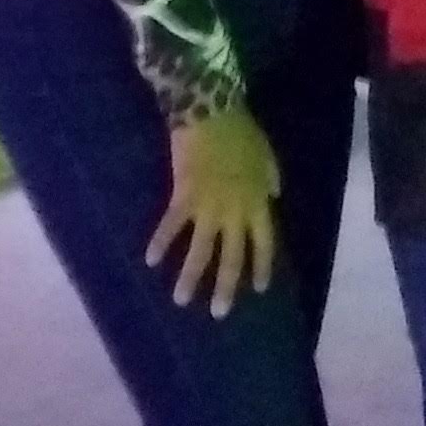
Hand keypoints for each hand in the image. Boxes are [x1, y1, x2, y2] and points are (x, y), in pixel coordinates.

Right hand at [148, 105, 281, 317]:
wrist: (213, 112)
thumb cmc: (241, 131)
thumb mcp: (266, 155)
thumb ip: (270, 177)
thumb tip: (274, 194)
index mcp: (258, 203)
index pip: (264, 244)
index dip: (261, 267)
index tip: (259, 289)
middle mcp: (235, 212)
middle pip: (232, 257)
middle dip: (225, 287)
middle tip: (219, 314)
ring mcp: (209, 207)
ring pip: (200, 250)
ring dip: (190, 277)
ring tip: (180, 300)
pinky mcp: (184, 197)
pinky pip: (172, 226)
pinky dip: (161, 243)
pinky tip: (150, 260)